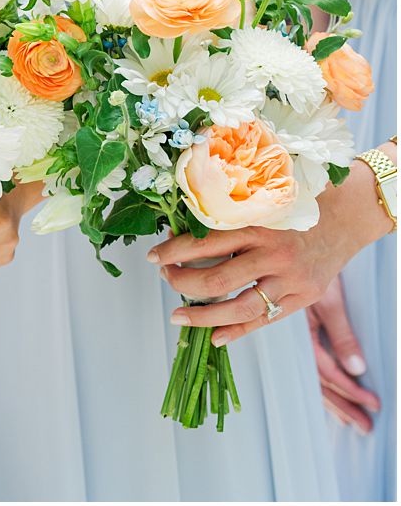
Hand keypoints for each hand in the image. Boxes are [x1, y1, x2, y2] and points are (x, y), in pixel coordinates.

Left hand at [151, 154, 393, 344]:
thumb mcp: (261, 203)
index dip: (173, 252)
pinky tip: (213, 337)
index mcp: (258, 225)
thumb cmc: (296, 205)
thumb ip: (228, 217)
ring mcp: (290, 281)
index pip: (204, 243)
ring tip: (177, 316)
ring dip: (202, 315)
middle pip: (217, 279)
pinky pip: (264, 321)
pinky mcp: (303, 298)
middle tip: (166, 279)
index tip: (153, 257)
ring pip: (238, 307)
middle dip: (182, 282)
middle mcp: (274, 255)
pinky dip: (236, 331)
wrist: (347, 216)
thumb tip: (179, 233)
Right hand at [306, 276, 379, 431]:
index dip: (349, 391)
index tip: (372, 406)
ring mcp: (296, 335)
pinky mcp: (295, 328)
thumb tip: (357, 370)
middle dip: (344, 405)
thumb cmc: (313, 264)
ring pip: (314, 376)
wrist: (294, 240)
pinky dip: (324, 383)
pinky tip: (334, 394)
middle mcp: (299, 338)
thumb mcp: (330, 301)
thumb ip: (341, 335)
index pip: (327, 371)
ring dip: (335, 400)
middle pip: (320, 381)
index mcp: (304, 331)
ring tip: (354, 421)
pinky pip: (309, 365)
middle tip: (365, 426)